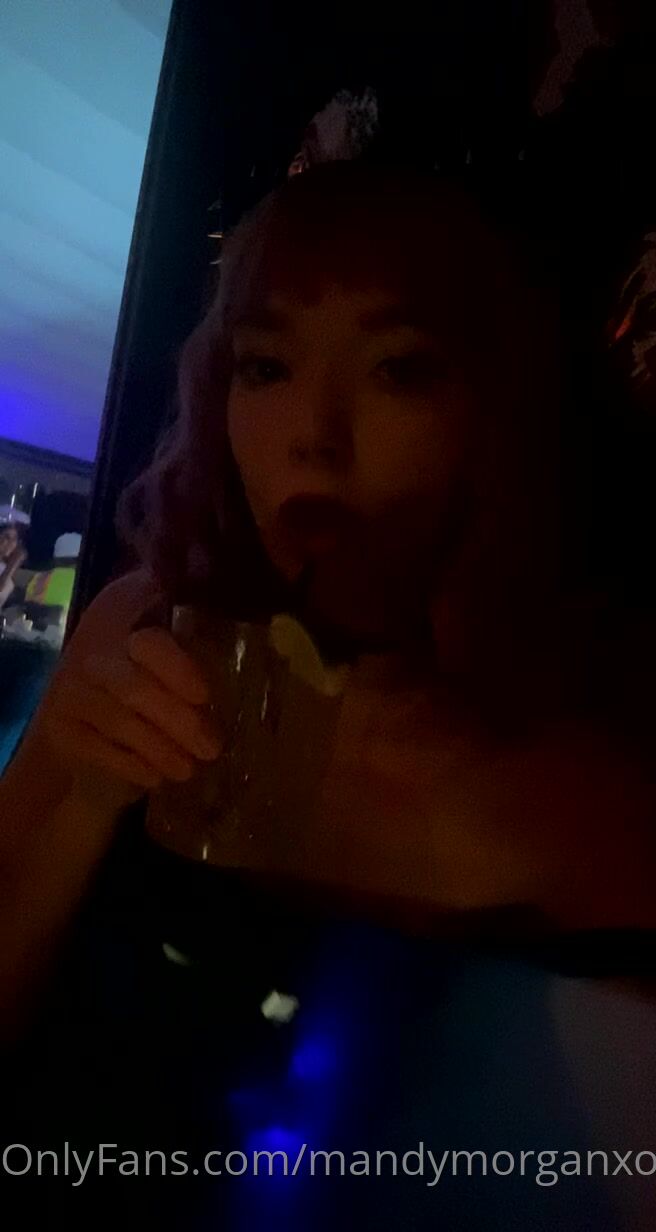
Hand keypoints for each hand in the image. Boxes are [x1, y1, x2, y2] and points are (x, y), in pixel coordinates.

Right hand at [40, 626, 220, 807]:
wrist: (88, 710)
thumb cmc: (149, 674)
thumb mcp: (172, 649)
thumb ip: (203, 643)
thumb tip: (261, 653)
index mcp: (126, 616)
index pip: (149, 641)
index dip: (175, 667)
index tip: (204, 696)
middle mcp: (91, 648)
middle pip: (134, 688)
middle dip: (179, 722)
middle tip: (212, 748)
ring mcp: (70, 688)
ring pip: (119, 722)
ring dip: (160, 749)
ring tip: (188, 769)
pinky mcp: (59, 727)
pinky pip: (98, 749)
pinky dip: (131, 765)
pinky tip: (156, 776)